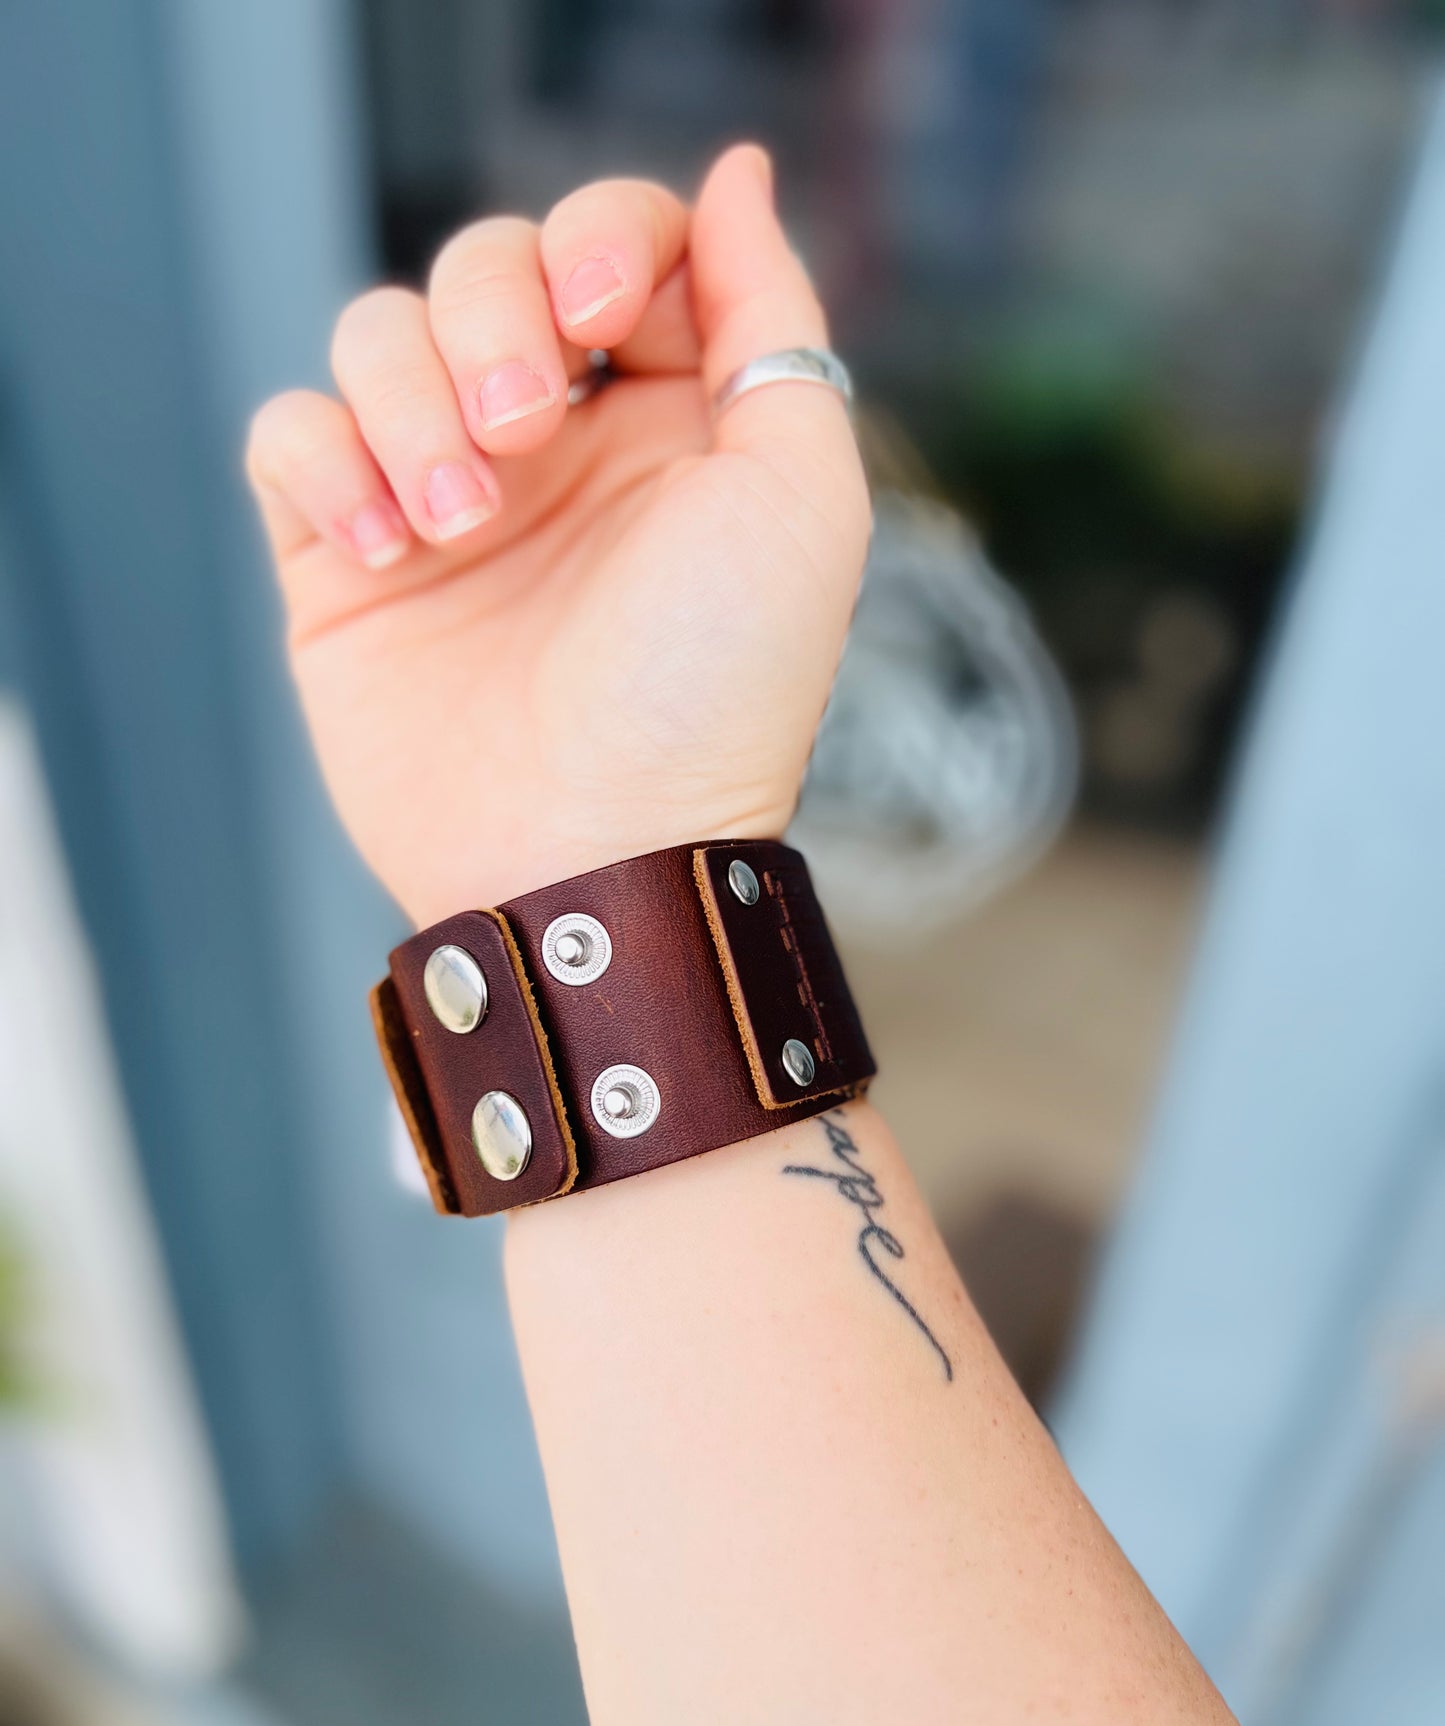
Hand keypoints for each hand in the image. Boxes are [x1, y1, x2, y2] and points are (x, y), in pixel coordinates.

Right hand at [246, 145, 869, 925]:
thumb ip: (774, 321)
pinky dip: (324, 462)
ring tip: (457, 523)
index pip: (616, 245)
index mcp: (670, 419)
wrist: (592, 854)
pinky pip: (290, 432)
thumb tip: (733, 173)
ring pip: (378, 333)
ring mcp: (445, 499)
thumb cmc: (711, 692)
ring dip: (411, 404)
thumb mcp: (799, 499)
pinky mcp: (345, 560)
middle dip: (496, 320)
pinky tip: (386, 549)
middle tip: (523, 433)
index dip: (600, 240)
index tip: (602, 319)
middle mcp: (557, 448)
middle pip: (486, 266)